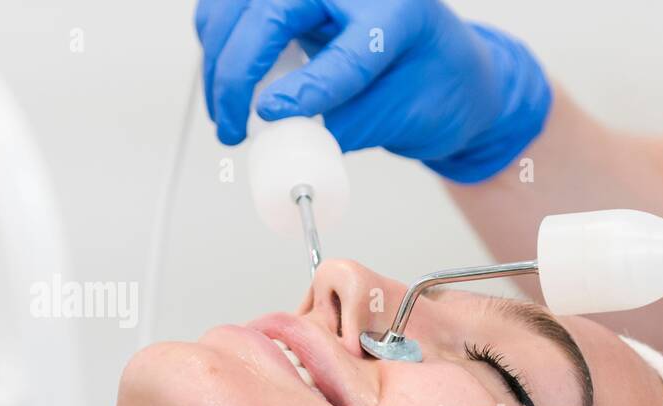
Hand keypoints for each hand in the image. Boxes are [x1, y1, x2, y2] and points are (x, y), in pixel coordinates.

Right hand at [194, 0, 551, 183]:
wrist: (444, 73)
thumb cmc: (434, 90)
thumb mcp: (410, 116)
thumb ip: (355, 124)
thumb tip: (293, 135)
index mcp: (397, 12)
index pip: (347, 51)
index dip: (306, 85)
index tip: (271, 114)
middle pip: (272, 12)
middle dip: (238, 71)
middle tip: (233, 127)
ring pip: (239, 7)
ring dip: (219, 60)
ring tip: (226, 117)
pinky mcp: (290, 2)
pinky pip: (233, 8)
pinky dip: (218, 43)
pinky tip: (225, 84)